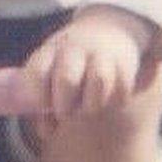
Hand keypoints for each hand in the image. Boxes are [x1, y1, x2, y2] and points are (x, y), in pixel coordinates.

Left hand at [22, 5, 155, 129]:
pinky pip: (121, 93)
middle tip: (65, 110)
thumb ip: (40, 102)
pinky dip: (114, 102)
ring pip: (99, 83)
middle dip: (64, 105)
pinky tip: (108, 97)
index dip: (36, 98)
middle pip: (67, 80)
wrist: (109, 30)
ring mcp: (101, 55)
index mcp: (50, 51)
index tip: (42, 105)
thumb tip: (46, 132)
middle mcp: (74, 50)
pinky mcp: (125, 65)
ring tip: (88, 103)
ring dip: (91, 104)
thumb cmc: (70, 62)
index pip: (36, 74)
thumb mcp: (49, 70)